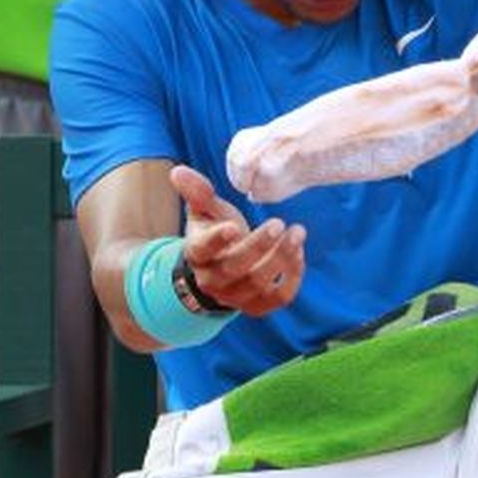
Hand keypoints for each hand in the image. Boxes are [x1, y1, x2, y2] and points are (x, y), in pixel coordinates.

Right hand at [170, 165, 305, 317]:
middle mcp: (213, 280)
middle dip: (259, 246)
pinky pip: (278, 298)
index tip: (234, 226)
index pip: (203, 249)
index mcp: (197, 254)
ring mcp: (235, 296)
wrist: (221, 269)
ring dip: (282, 259)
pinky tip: (298, 253)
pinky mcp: (257, 306)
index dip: (217, 240)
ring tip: (297, 233)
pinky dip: (293, 277)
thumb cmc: (215, 232)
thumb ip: (197, 192)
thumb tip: (178, 171)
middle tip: (278, 223)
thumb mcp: (205, 211)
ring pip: (259, 284)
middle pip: (235, 267)